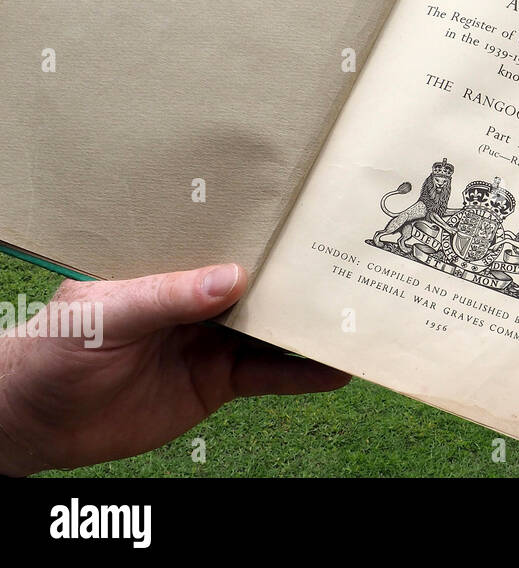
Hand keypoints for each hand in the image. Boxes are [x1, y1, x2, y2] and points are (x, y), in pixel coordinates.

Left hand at [0, 265, 348, 475]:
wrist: (36, 422)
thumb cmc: (54, 348)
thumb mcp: (105, 312)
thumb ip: (166, 297)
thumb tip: (233, 278)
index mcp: (172, 266)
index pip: (226, 242)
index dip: (264, 233)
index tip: (307, 221)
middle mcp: (199, 300)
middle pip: (262, 284)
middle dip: (302, 277)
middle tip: (350, 265)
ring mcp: (212, 340)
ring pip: (274, 329)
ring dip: (311, 326)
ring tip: (357, 318)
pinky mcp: (218, 382)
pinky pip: (268, 376)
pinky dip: (303, 374)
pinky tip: (335, 370)